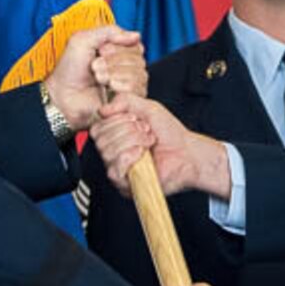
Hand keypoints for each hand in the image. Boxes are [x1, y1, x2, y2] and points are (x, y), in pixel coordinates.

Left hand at [45, 24, 145, 130]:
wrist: (63, 96)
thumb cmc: (70, 70)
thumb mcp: (84, 39)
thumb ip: (110, 31)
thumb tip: (136, 35)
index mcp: (118, 50)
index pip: (135, 43)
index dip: (118, 47)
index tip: (100, 51)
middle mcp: (126, 66)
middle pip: (138, 59)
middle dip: (113, 62)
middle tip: (94, 67)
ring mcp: (128, 84)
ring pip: (139, 74)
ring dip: (115, 74)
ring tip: (98, 78)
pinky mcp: (129, 100)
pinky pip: (138, 89)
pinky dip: (121, 86)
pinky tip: (108, 89)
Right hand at [90, 94, 230, 198]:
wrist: (187, 152)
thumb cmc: (170, 134)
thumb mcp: (147, 108)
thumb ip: (124, 101)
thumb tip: (102, 110)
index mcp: (115, 137)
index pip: (97, 128)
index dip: (116, 120)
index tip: (136, 119)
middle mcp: (113, 153)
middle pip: (101, 139)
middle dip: (128, 130)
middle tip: (146, 131)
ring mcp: (118, 169)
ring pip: (107, 152)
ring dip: (133, 141)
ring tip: (149, 142)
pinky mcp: (125, 184)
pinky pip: (114, 168)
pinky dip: (130, 156)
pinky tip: (143, 154)